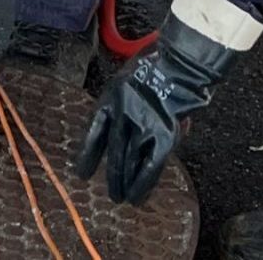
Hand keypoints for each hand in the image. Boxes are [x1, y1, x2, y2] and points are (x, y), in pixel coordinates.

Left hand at [75, 1, 258, 202]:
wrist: (180, 63)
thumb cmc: (156, 66)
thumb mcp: (127, 79)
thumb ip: (124, 103)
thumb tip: (125, 127)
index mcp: (110, 98)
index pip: (94, 131)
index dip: (87, 154)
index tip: (81, 172)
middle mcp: (122, 114)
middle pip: (113, 152)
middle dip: (112, 175)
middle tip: (111, 193)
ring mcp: (142, 126)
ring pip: (129, 162)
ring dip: (125, 183)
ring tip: (122, 199)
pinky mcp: (163, 136)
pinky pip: (150, 167)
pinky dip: (144, 184)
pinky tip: (139, 198)